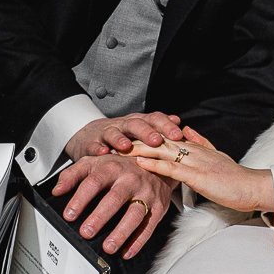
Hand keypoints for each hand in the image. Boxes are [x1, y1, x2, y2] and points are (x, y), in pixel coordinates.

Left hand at [50, 153, 174, 258]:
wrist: (156, 159)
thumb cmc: (121, 165)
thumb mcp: (95, 162)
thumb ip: (73, 174)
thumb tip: (57, 190)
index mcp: (112, 167)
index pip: (93, 182)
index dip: (80, 199)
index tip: (70, 214)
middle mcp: (130, 179)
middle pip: (115, 198)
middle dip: (100, 216)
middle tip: (87, 232)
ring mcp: (146, 193)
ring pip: (135, 213)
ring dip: (122, 232)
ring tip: (108, 247)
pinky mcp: (158, 206)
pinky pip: (149, 226)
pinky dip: (138, 241)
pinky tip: (127, 252)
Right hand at [65, 111, 182, 161]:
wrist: (90, 136)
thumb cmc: (122, 137)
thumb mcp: (141, 132)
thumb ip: (161, 130)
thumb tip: (183, 127)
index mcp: (139, 123)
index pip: (155, 119)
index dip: (166, 126)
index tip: (178, 134)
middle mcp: (124, 125)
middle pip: (136, 124)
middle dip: (147, 132)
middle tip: (156, 140)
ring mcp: (106, 133)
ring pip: (114, 133)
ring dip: (120, 139)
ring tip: (127, 147)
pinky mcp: (91, 143)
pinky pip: (94, 145)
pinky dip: (98, 149)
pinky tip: (103, 153)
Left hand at [132, 128, 273, 214]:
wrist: (253, 188)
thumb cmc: (236, 180)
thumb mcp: (216, 157)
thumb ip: (201, 143)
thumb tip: (187, 130)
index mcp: (196, 148)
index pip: (166, 138)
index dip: (145, 137)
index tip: (127, 136)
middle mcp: (194, 151)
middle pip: (159, 141)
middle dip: (136, 139)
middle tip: (114, 138)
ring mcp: (196, 162)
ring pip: (162, 150)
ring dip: (139, 148)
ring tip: (119, 147)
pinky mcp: (198, 175)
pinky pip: (172, 168)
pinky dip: (155, 164)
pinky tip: (140, 163)